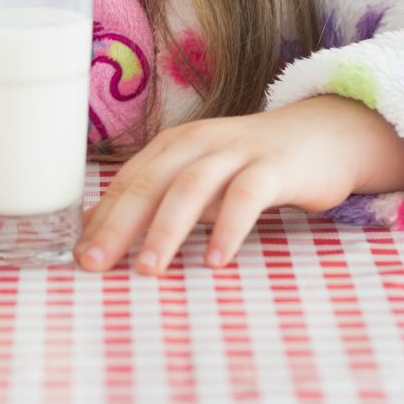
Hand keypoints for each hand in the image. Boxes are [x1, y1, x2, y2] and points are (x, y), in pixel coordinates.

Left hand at [75, 95, 403, 274]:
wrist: (324, 133)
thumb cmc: (251, 163)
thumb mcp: (198, 175)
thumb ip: (156, 196)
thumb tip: (97, 226)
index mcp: (173, 145)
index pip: (127, 182)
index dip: (101, 218)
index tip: (78, 256)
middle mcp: (199, 142)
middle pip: (149, 183)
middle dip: (118, 225)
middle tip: (95, 264)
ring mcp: (237, 151)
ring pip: (192, 187)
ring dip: (167, 229)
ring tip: (149, 269)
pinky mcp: (276, 166)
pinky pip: (247, 197)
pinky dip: (228, 228)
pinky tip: (216, 260)